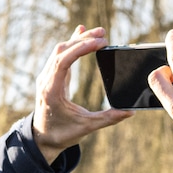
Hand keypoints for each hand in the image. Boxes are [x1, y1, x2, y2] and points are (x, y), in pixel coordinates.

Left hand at [31, 26, 132, 157]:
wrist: (42, 138)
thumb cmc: (61, 133)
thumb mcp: (86, 127)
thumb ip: (108, 118)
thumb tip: (130, 112)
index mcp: (51, 90)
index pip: (63, 61)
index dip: (81, 48)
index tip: (99, 42)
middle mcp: (46, 80)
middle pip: (62, 51)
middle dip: (82, 40)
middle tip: (103, 34)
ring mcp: (46, 77)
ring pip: (60, 50)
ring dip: (78, 40)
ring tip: (98, 34)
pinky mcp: (51, 76)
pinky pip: (60, 55)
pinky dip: (72, 44)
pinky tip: (81, 33)